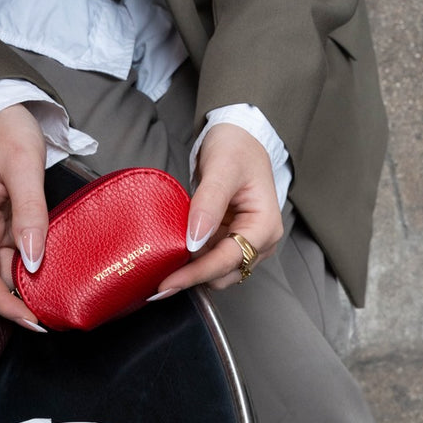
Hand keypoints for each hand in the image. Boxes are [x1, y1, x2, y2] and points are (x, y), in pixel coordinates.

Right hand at [0, 104, 49, 329]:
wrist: (3, 110)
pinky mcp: (11, 225)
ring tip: (60, 305)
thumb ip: (30, 213)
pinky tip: (59, 278)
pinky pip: (22, 255)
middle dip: (19, 303)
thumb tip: (34, 260)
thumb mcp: (23, 167)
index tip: (29, 320)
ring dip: (30, 289)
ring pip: (9, 270)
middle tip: (53, 321)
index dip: (1, 302)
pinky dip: (38, 270)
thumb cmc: (8, 132)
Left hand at [153, 123, 283, 295]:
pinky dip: (192, 261)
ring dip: (191, 270)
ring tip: (164, 263)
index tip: (167, 284)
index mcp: (264, 227)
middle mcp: (260, 242)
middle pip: (223, 274)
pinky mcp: (230, 242)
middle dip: (192, 275)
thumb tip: (194, 239)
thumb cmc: (236, 148)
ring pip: (216, 273)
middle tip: (158, 273)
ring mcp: (246, 244)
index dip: (196, 274)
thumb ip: (209, 203)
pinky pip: (210, 261)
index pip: (227, 260)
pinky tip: (173, 255)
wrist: (239, 139)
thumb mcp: (222, 168)